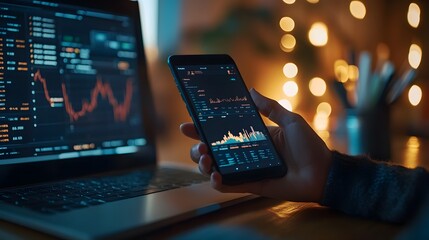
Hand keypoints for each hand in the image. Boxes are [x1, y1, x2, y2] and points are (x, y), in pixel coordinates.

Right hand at [180, 89, 331, 202]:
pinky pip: (228, 186)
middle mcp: (244, 153)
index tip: (188, 122)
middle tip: (198, 144)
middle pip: (212, 151)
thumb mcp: (290, 121)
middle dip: (197, 148)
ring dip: (203, 164)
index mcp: (252, 137)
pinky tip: (215, 176)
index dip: (202, 128)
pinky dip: (217, 183)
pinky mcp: (250, 185)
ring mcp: (246, 170)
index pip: (222, 131)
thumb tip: (250, 90)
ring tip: (205, 157)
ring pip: (215, 169)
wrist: (323, 172)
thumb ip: (270, 107)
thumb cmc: (309, 145)